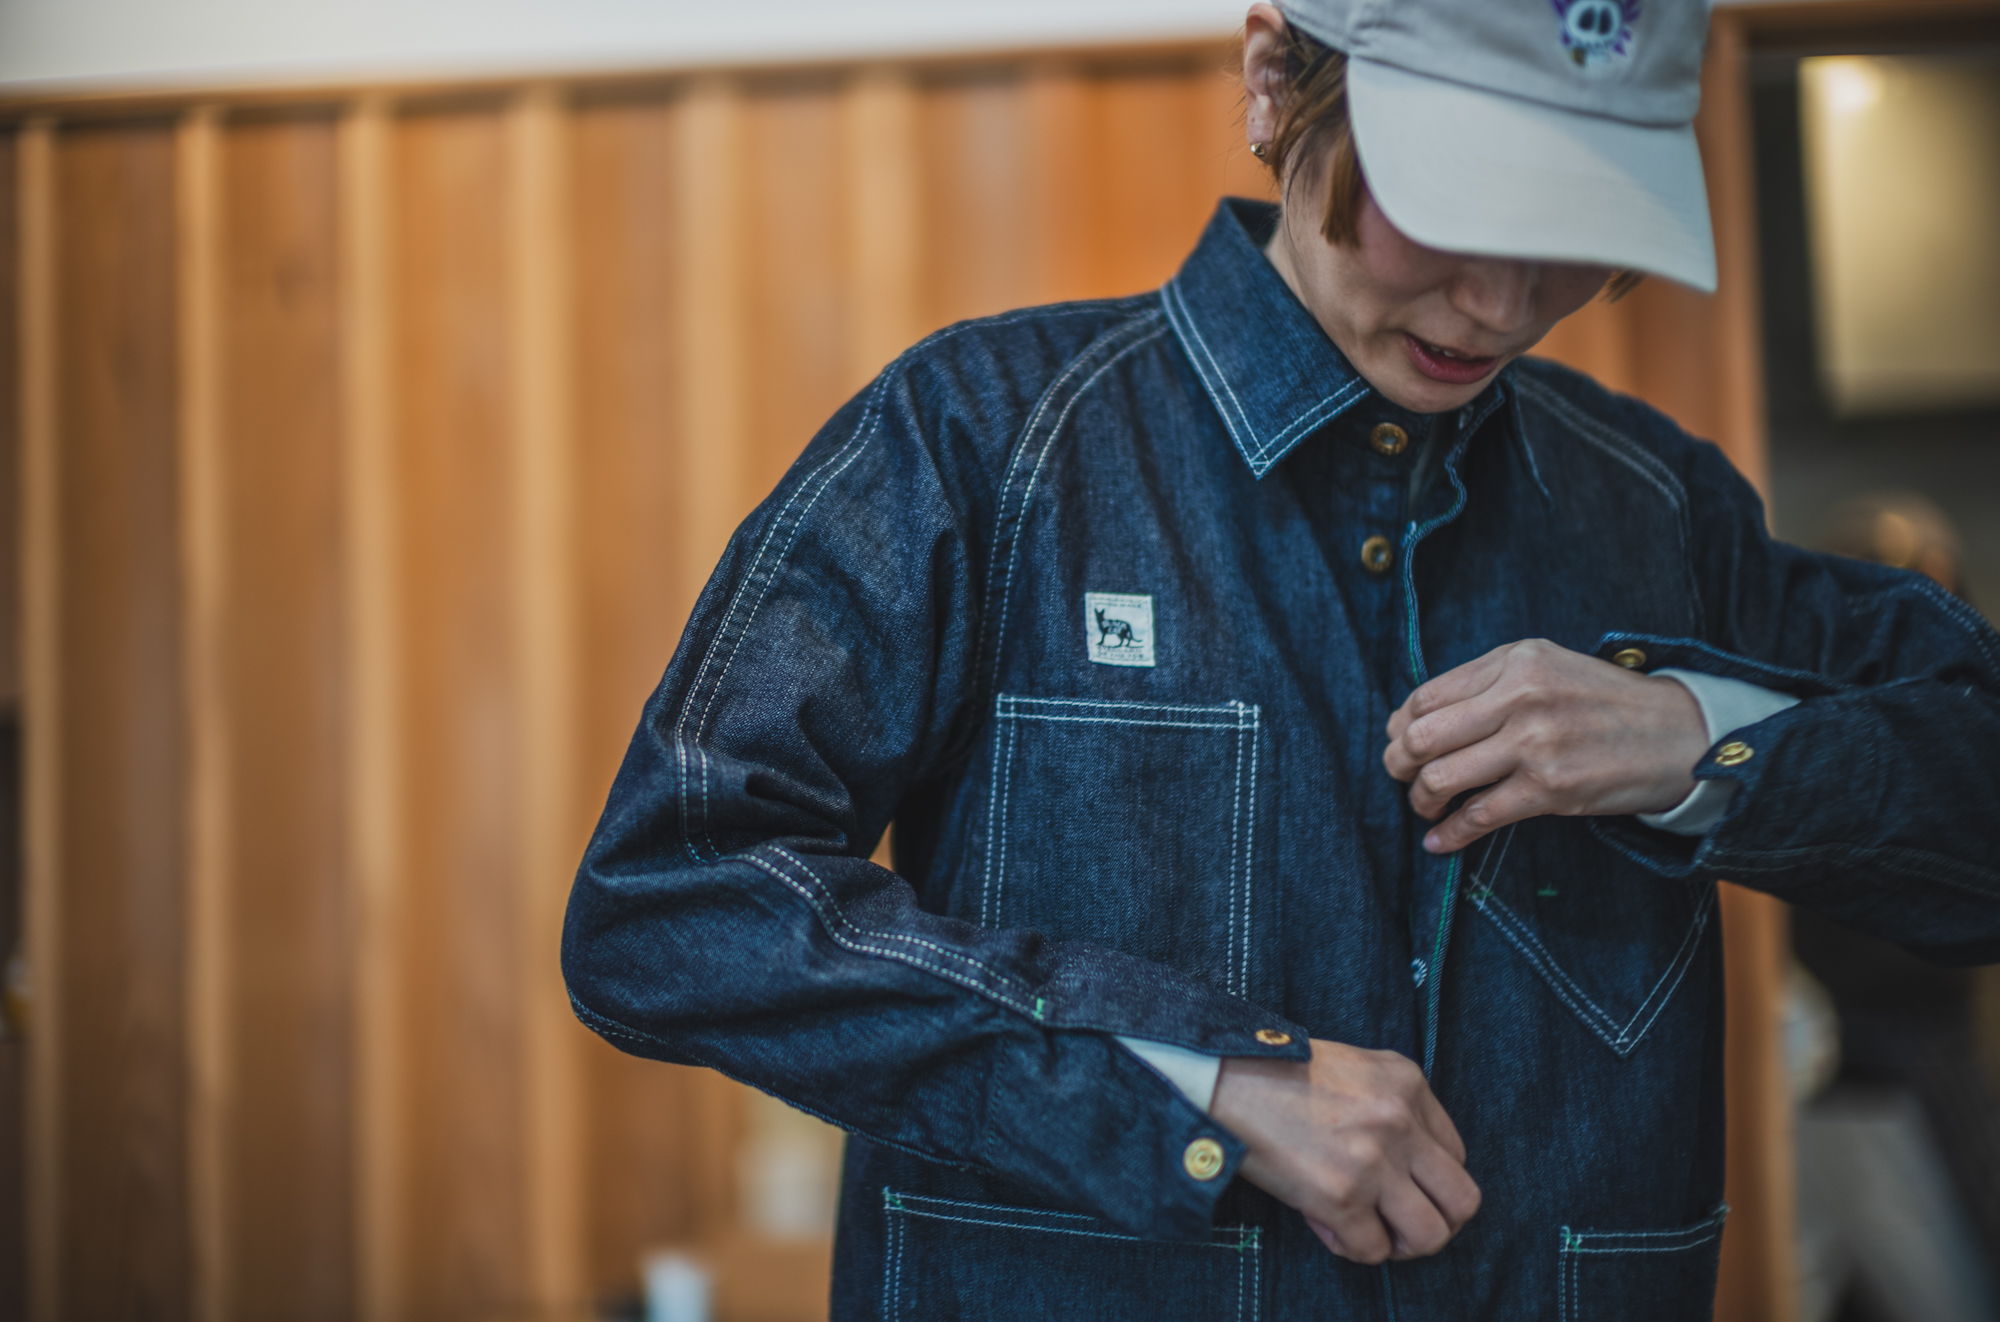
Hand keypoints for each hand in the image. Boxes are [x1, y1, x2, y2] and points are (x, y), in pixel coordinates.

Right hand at [1210, 1039, 1480, 1263]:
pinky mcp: (1339, 1197)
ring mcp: (1372, 1162)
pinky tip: (1327, 1225)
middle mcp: (1399, 1122)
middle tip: (1404, 1223)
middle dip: (1439, 1222)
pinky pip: (1371, 1250)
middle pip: (1462, 1200)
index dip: (1430, 1180)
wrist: (1222, 1077)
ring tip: (1373, 1232)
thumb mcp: (1355, 1067)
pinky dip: (1353, 1247)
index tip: (1400, 1185)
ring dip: (1404, 1244)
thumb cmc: (1277, 1072)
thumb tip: (1410, 1166)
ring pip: (1431, 1235)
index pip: (1457, 1154)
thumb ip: (1392, 1105)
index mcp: (1407, 1083)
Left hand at [1382, 639, 1709, 853]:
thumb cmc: (1603, 703)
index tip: (1400, 742)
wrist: (1678, 735)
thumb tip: (1413, 719)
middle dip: (1399, 763)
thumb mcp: (1546, 667)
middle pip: (1422, 736)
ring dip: (1422, 799)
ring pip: (1441, 777)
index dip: (1401, 725)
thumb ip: (1486, 683)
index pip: (1426, 696)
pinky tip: (1440, 841)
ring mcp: (1535, 743)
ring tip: (1427, 807)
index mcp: (1515, 661)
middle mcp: (1521, 696)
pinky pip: (1478, 816)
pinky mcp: (1550, 788)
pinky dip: (1451, 834)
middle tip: (1402, 777)